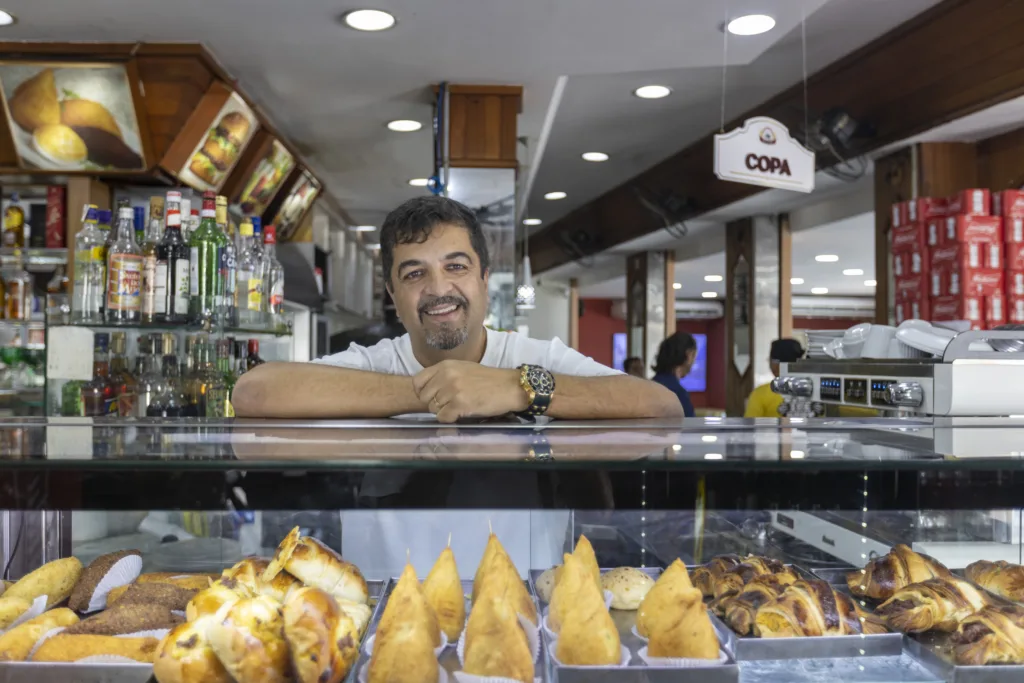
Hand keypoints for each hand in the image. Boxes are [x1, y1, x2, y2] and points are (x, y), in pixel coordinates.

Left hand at [413, 361, 527, 422]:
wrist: (510, 386)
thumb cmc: (488, 380)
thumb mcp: (462, 369)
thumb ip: (444, 376)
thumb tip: (429, 390)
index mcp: (445, 365)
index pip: (418, 381)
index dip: (422, 392)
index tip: (432, 397)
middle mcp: (446, 375)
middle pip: (425, 397)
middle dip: (434, 404)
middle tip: (449, 404)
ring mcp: (453, 389)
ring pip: (434, 409)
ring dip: (445, 412)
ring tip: (460, 407)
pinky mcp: (460, 403)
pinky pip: (443, 417)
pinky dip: (451, 419)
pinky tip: (463, 413)